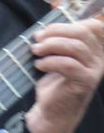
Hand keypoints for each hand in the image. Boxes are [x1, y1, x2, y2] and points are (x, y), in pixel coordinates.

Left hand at [23, 18, 103, 132]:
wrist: (53, 111)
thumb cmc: (54, 83)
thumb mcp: (57, 58)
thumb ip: (59, 42)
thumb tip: (43, 29)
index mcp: (95, 49)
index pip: (95, 27)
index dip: (71, 22)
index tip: (49, 29)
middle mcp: (99, 58)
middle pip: (83, 33)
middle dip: (56, 31)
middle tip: (37, 38)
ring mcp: (94, 70)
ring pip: (76, 47)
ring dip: (51, 45)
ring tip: (35, 51)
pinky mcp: (85, 81)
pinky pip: (68, 64)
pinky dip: (50, 61)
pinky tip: (39, 65)